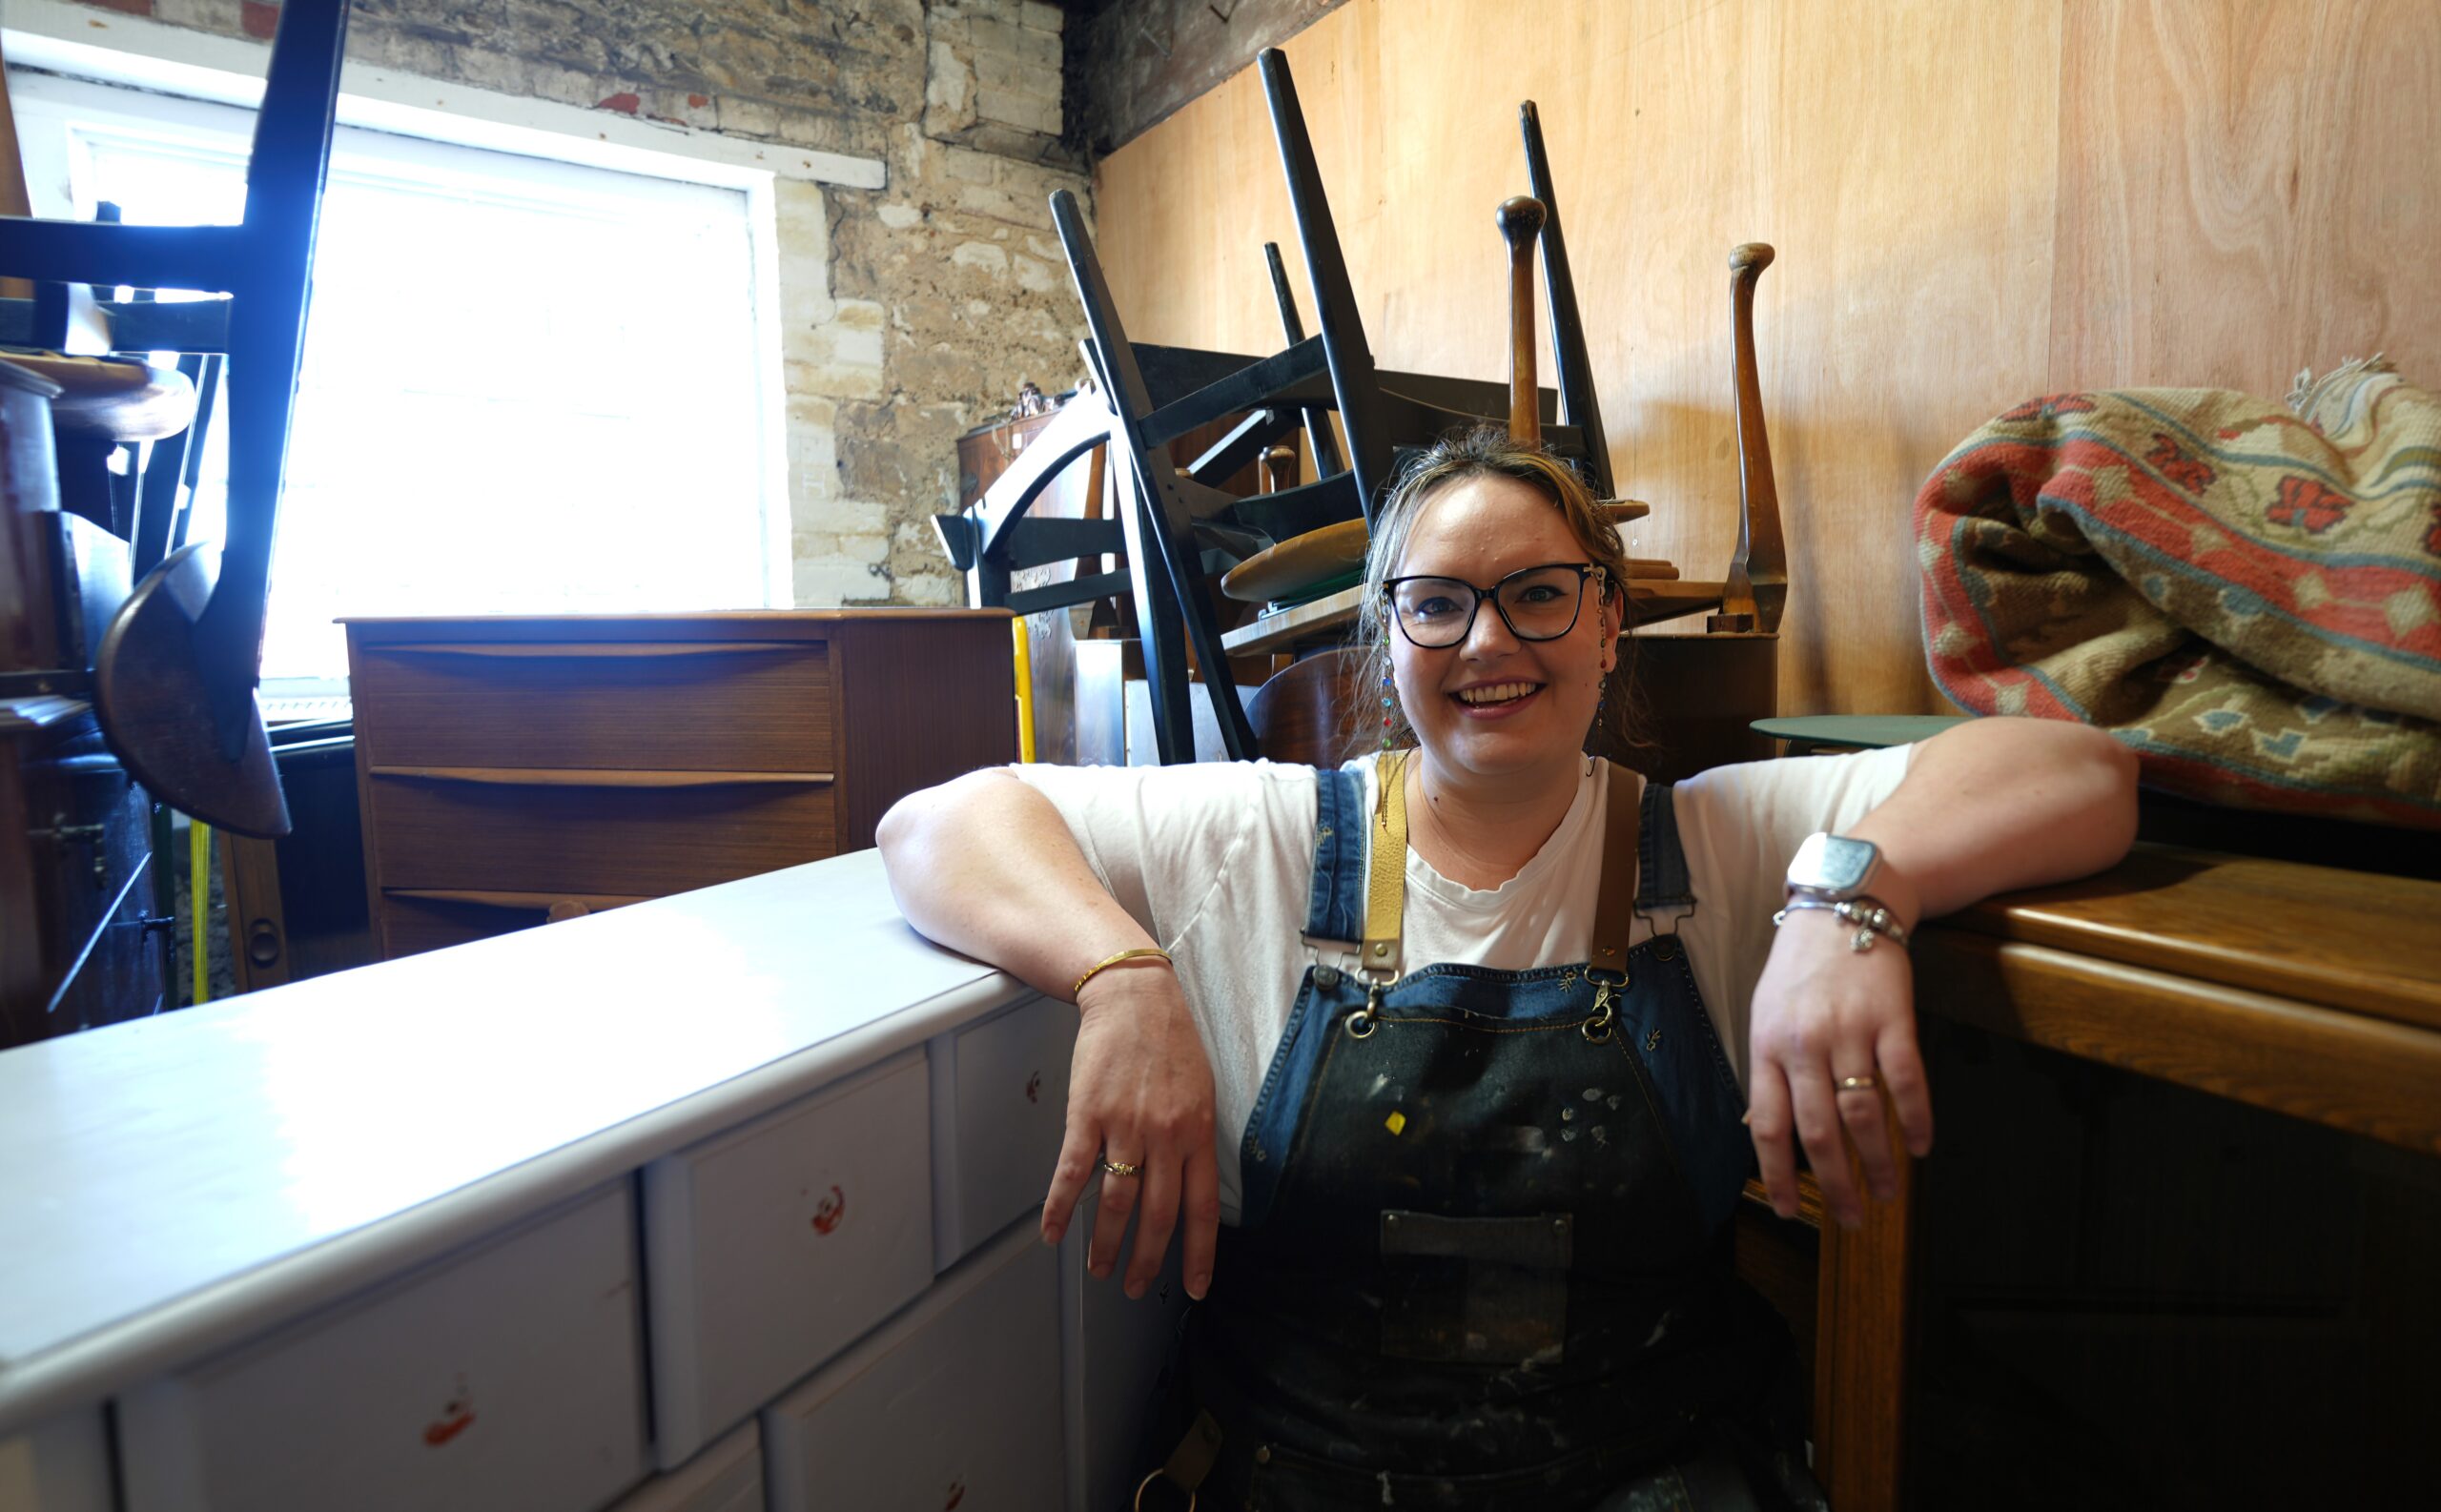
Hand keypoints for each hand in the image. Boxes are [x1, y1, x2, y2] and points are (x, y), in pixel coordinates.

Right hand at [1042, 964, 1220, 1300]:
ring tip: (1098, 1269)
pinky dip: (1061, 1208)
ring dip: (1106, 1244)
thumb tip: (1188, 1184)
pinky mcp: (1089, 1114)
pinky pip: (1073, 1173)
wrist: (1134, 995)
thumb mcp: (1201, 1091)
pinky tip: (1054, 1232)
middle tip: (1135, 1287)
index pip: (1202, 1208)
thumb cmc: (1169, 1040)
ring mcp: (1127, 1126)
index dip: (1199, 1254)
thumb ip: (1195, 1139)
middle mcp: (1167, 1136)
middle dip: (1146, 1260)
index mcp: (1199, 1132)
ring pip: (1117, 1202)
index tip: (1195, 1286)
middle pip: (1157, 1215)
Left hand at [1744, 908, 1932, 1228]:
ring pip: (1863, 1114)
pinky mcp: (1893, 1019)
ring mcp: (1850, 1031)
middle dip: (1835, 1184)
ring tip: (1887, 1192)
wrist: (1842, 906)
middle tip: (1850, 1218)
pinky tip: (1920, 1147)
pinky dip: (1916, 1120)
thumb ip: (1770, 1069)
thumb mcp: (1766, 1013)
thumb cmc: (1799, 968)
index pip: (1767, 1125)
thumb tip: (1768, 1130)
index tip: (1793, 1211)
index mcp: (1766, 1046)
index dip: (1778, 1174)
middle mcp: (1804, 1043)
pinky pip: (1906, 1081)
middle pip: (1818, 1131)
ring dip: (1877, 1162)